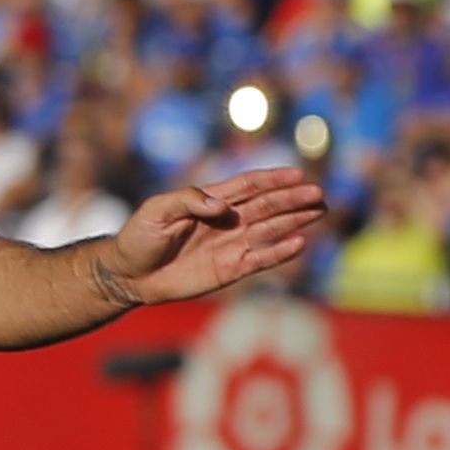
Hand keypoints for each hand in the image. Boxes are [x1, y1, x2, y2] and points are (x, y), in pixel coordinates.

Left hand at [97, 167, 327, 305]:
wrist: (130, 274)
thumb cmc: (140, 236)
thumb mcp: (157, 210)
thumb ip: (189, 201)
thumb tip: (222, 206)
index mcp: (210, 200)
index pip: (249, 185)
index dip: (273, 179)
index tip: (297, 175)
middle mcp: (226, 220)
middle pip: (267, 206)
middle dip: (292, 199)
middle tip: (319, 194)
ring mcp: (231, 244)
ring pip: (270, 229)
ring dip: (294, 220)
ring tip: (318, 211)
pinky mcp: (230, 269)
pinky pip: (261, 260)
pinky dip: (280, 252)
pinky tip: (300, 243)